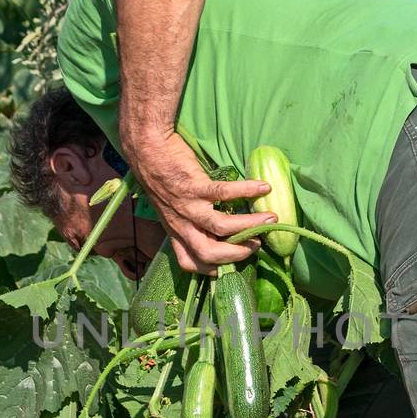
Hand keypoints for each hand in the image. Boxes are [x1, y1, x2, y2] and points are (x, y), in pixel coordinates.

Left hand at [124, 129, 272, 273]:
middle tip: (256, 245)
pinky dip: (247, 191)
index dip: (210, 269)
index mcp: (175, 231)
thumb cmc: (160, 176)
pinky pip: (224, 193)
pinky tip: (264, 188)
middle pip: (209, 253)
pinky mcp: (194, 185)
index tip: (229, 264)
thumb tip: (213, 227)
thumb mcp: (169, 207)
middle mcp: (181, 224)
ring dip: (249, 225)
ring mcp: (187, 206)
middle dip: (237, 254)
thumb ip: (186, 220)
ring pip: (221, 226)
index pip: (189, 262)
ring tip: (270, 219)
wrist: (146, 148)